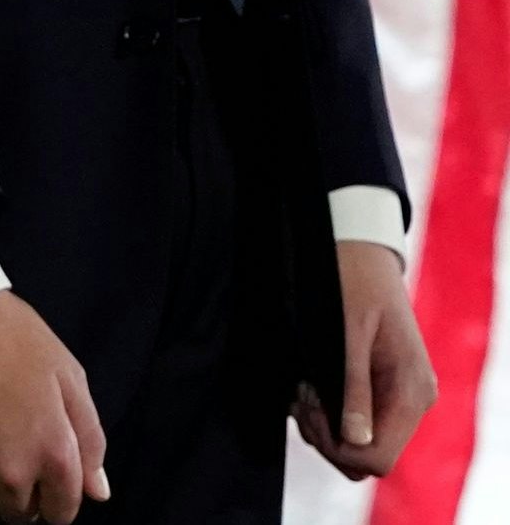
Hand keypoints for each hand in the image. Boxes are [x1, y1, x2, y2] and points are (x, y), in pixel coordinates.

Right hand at [0, 292, 106, 519]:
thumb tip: (97, 492)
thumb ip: (90, 439)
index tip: (43, 478)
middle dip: (19, 494)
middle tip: (8, 454)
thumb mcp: (69, 377)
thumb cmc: (13, 337)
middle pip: (18, 515)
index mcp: (54, 454)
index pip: (61, 513)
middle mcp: (11, 472)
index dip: (56, 498)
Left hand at [296, 241, 436, 477]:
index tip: (309, 406)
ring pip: (356, 445)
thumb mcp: (346, 333)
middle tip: (300, 396)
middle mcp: (411, 401)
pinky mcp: (382, 389)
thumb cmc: (350, 283)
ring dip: (321, 425)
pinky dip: (327, 413)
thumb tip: (355, 439)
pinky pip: (353, 422)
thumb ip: (352, 387)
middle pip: (365, 458)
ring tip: (302, 387)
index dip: (337, 445)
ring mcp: (397, 397)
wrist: (358, 252)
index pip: (378, 458)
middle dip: (325, 437)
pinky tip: (310, 385)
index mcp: (410, 392)